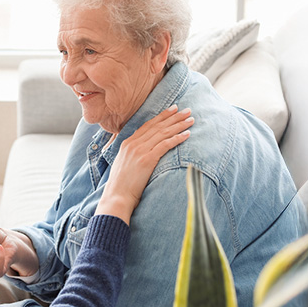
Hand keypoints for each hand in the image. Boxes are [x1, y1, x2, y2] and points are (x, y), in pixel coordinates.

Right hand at [96, 105, 193, 223]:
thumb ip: (132, 154)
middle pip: (157, 126)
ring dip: (178, 125)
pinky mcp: (147, 159)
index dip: (161, 117)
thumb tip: (142, 153)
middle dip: (173, 117)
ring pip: (163, 133)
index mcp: (127, 143)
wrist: (117, 196)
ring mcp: (139, 150)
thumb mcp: (124, 164)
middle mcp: (133, 144)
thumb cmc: (121, 185)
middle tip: (187, 110)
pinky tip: (187, 134)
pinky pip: (165, 144)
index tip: (172, 110)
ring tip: (190, 120)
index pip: (147, 125)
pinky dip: (177, 138)